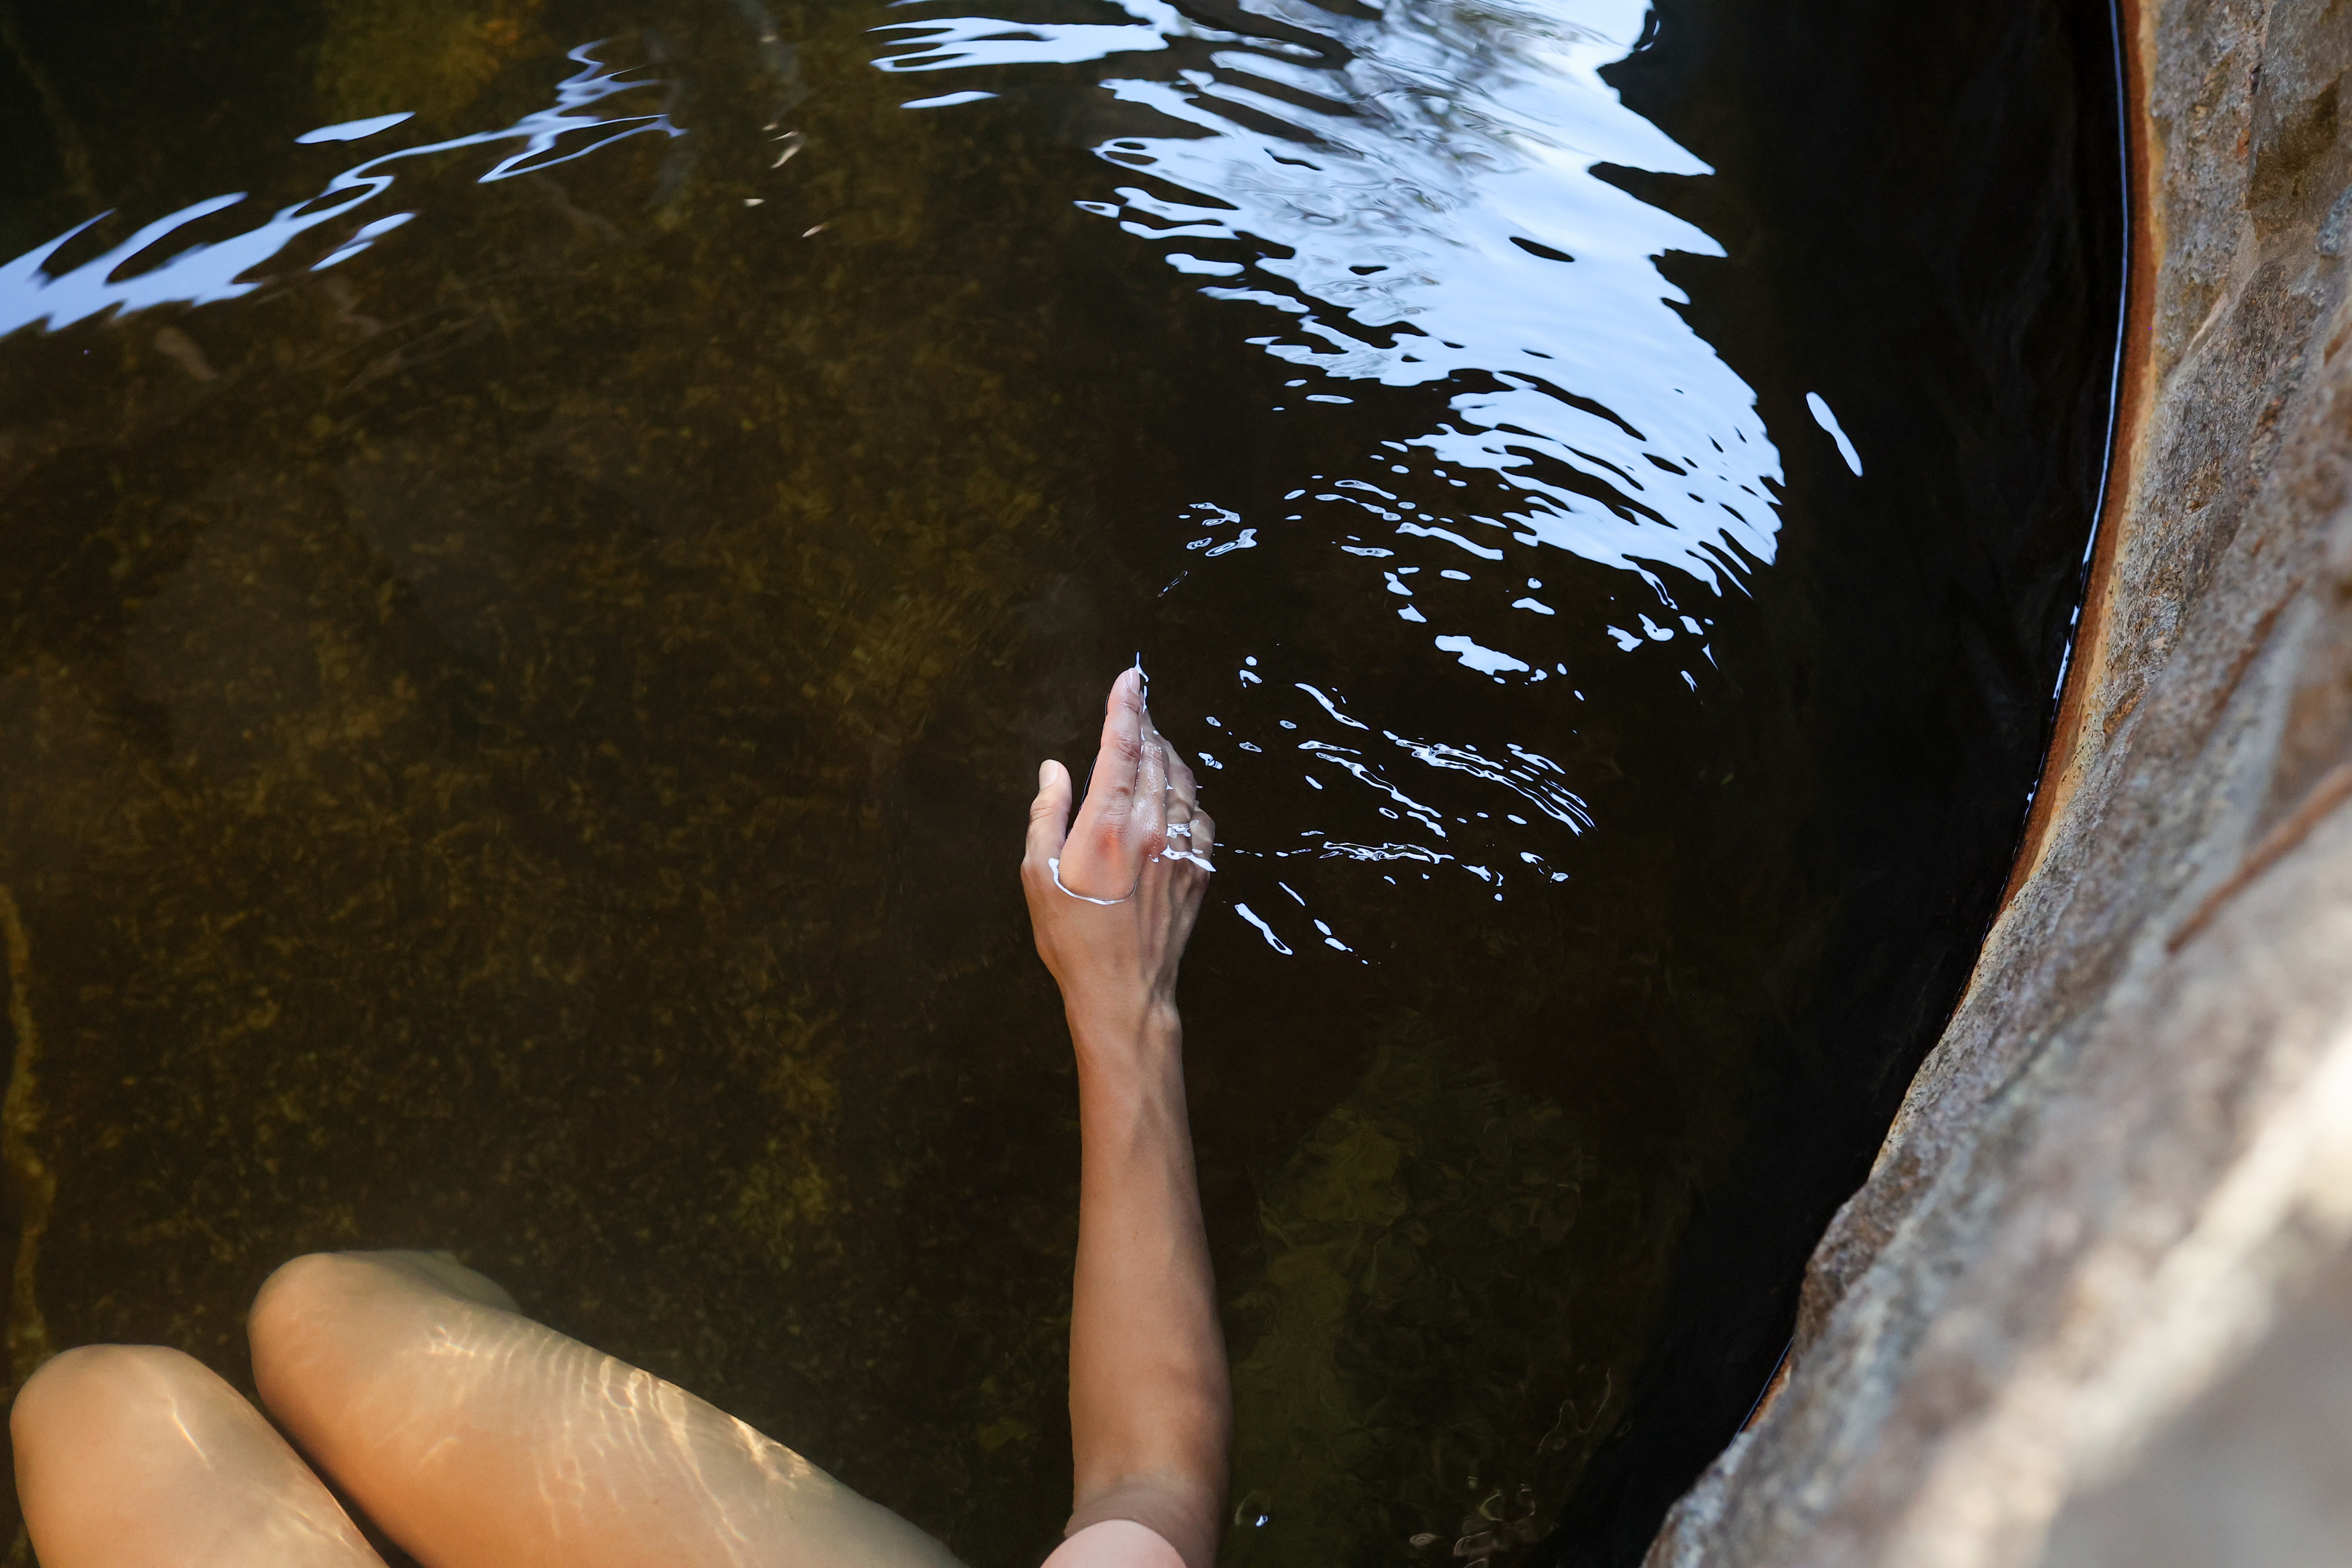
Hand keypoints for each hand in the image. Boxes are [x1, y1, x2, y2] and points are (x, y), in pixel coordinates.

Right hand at [1022, 668, 1214, 1036]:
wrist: (1124, 992)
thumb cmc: (1073, 939)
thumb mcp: (1036, 876)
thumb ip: (1046, 815)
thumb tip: (1053, 770)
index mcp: (1107, 825)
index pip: (1122, 745)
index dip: (1126, 705)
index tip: (1130, 677)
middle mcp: (1150, 829)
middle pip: (1155, 755)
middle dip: (1145, 724)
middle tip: (1136, 704)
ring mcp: (1180, 849)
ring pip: (1181, 781)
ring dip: (1166, 755)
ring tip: (1151, 742)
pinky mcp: (1198, 870)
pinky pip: (1198, 816)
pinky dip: (1185, 794)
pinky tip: (1172, 795)